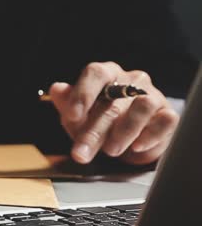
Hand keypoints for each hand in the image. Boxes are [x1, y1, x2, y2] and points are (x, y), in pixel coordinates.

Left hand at [48, 61, 178, 164]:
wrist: (129, 139)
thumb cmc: (99, 121)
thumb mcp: (77, 115)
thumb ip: (66, 103)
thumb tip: (56, 89)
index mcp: (106, 74)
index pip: (95, 73)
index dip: (83, 93)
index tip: (72, 115)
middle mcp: (130, 81)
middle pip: (113, 101)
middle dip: (94, 131)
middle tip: (82, 152)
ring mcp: (152, 95)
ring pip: (142, 106)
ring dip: (124, 131)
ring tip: (110, 150)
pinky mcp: (168, 114)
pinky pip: (165, 120)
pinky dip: (150, 135)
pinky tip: (137, 146)